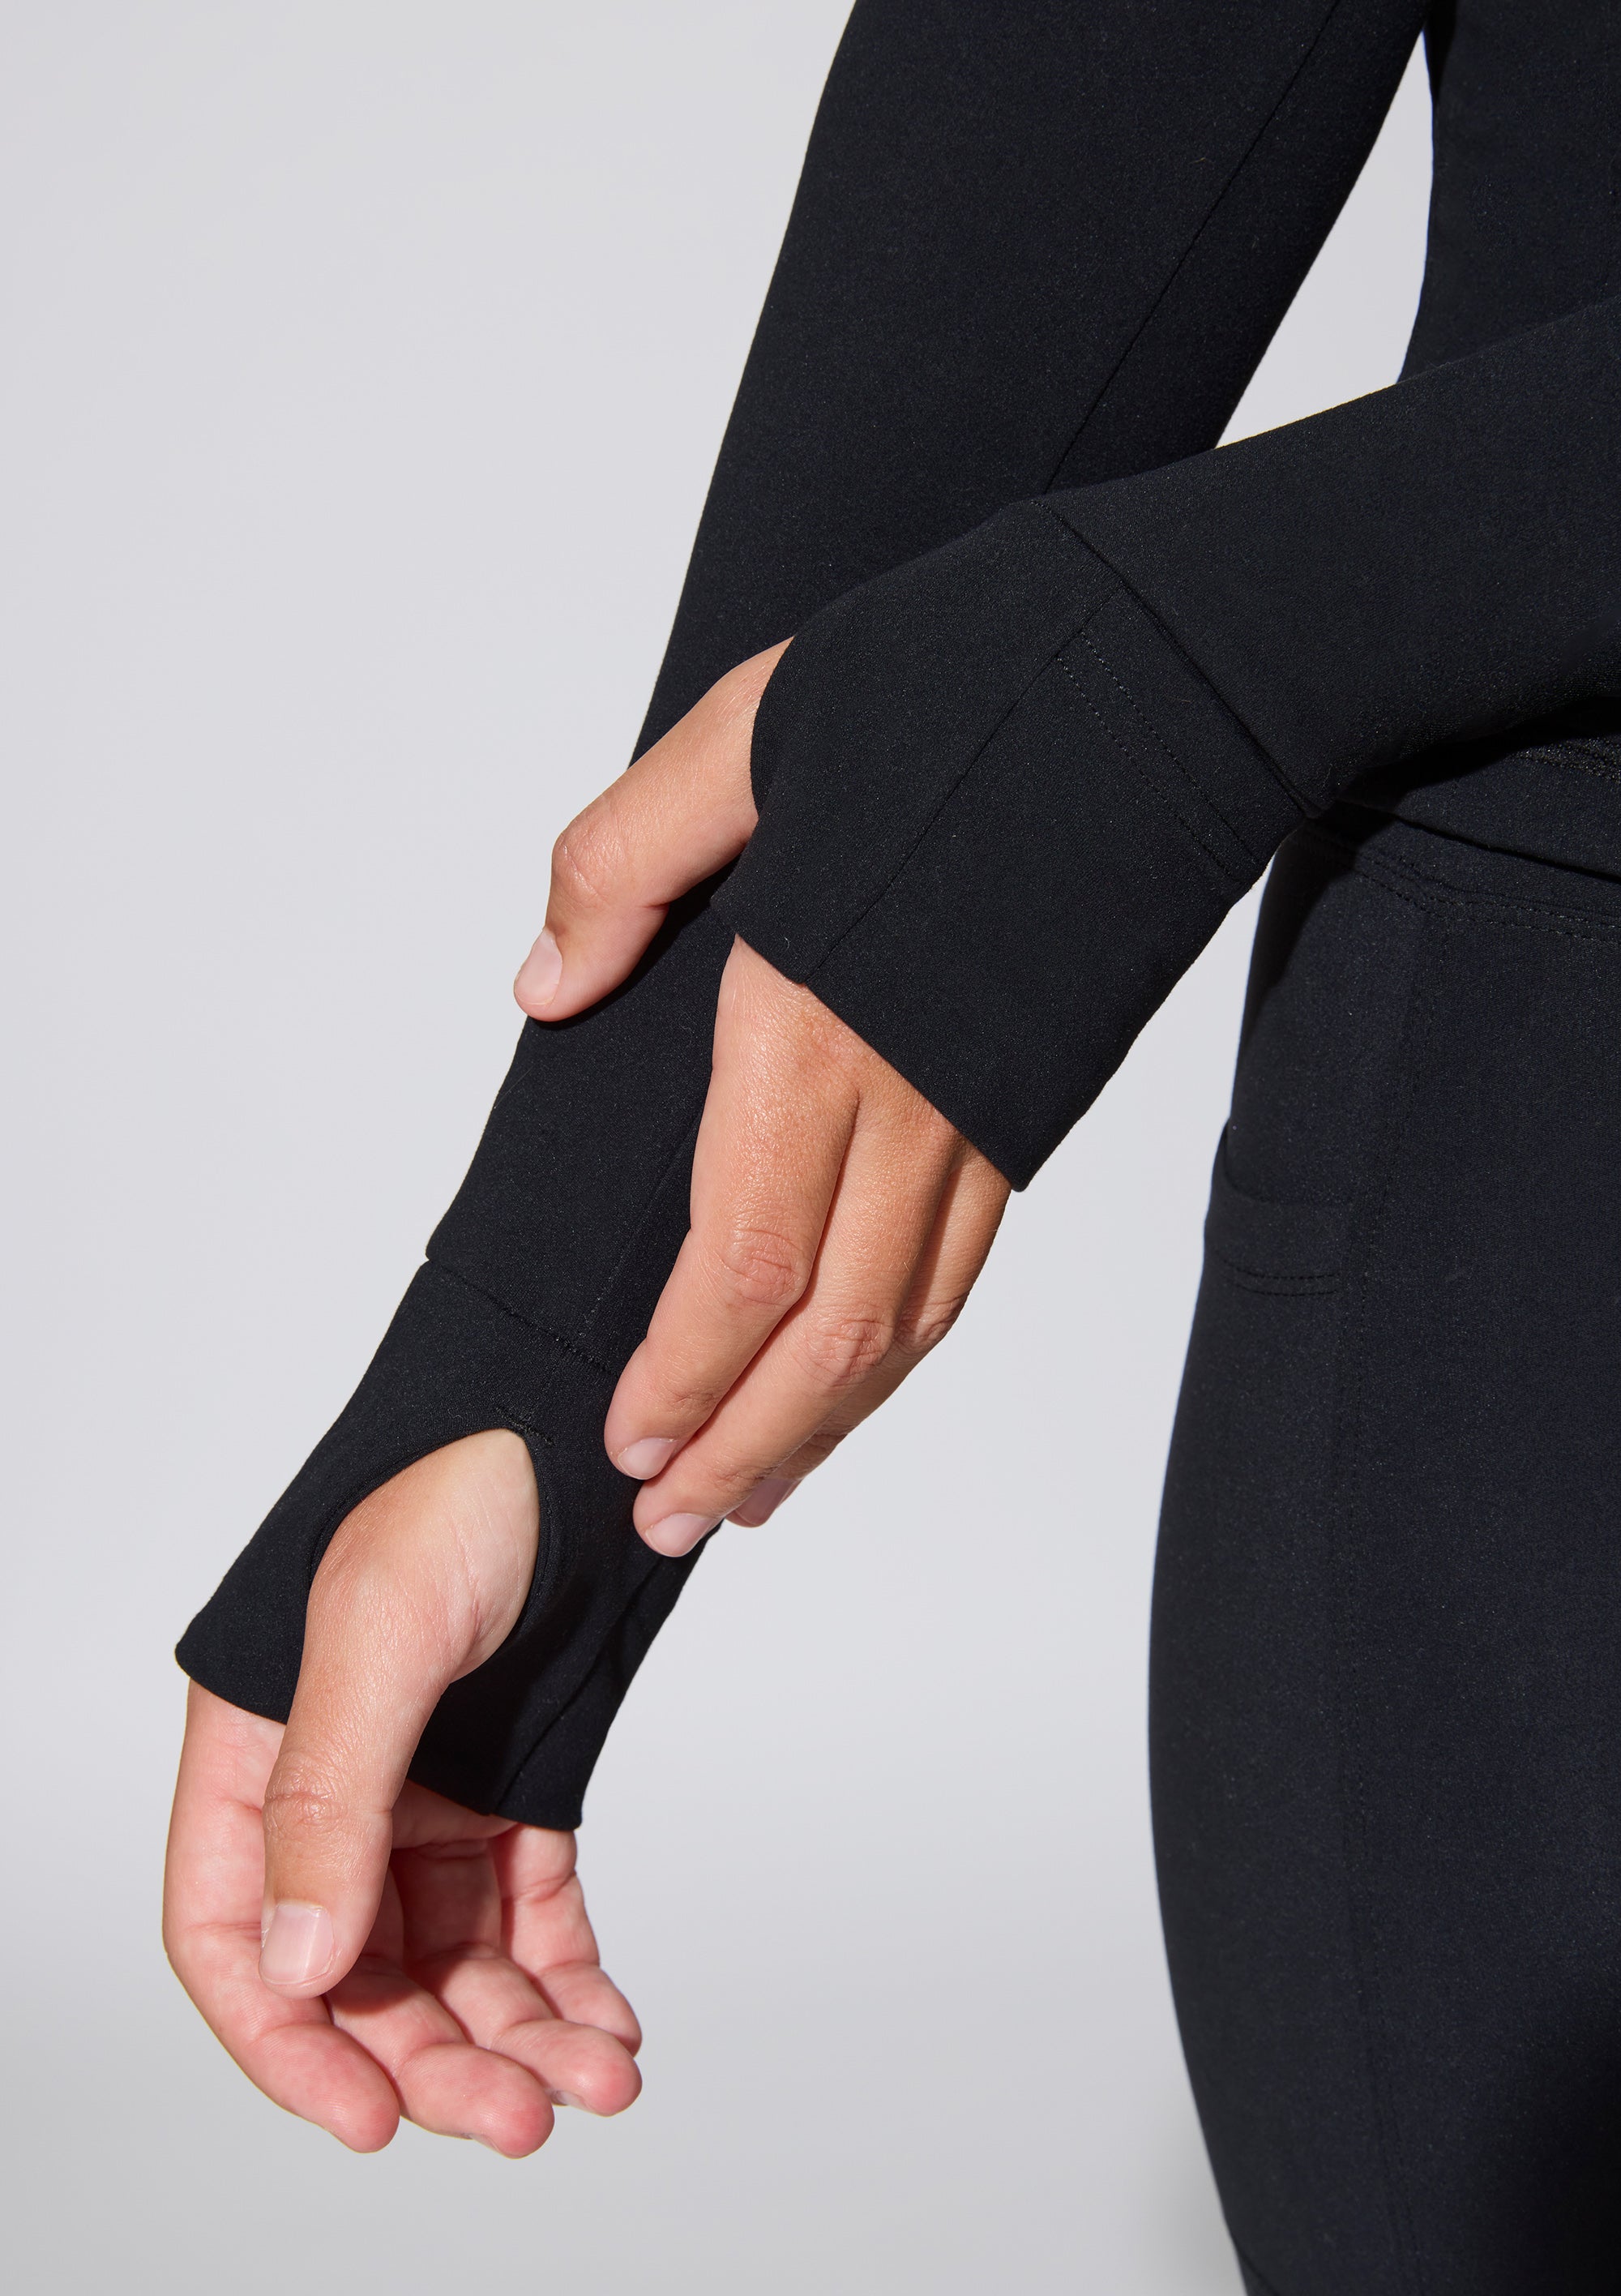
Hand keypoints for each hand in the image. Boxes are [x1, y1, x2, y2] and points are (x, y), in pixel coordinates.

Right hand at [163, 1431, 641, 2152]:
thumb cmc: (457, 1483)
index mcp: (258, 1754)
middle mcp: (337, 1793)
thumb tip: (303, 1969)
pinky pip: (529, 1916)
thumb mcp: (379, 1632)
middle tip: (519, 2119)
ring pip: (453, 1964)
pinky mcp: (516, 1790)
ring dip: (517, 2036)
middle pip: (360, 1975)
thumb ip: (333, 1796)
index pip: (234, 1939)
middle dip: (435, 2059)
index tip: (368, 2121)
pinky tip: (611, 2030)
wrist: (576, 1416)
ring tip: (596, 2081)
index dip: (288, 2046)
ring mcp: (428, 1796)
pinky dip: (567, 1982)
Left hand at [516, 649, 1010, 1558]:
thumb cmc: (962, 680)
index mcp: (815, 1022)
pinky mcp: (1032, 1105)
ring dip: (827, 1425)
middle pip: (828, 1335)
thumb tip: (549, 986)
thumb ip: (622, 862)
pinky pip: (963, 1268)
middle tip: (673, 1523)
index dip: (683, 1378)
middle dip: (744, 1444)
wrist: (1172, 674)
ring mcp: (986, 1114)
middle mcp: (910, 1098)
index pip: (739, 1264)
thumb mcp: (745, 731)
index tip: (624, 1443)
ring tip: (752, 1492)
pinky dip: (901, 1353)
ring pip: (909, 1323)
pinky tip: (858, 1379)